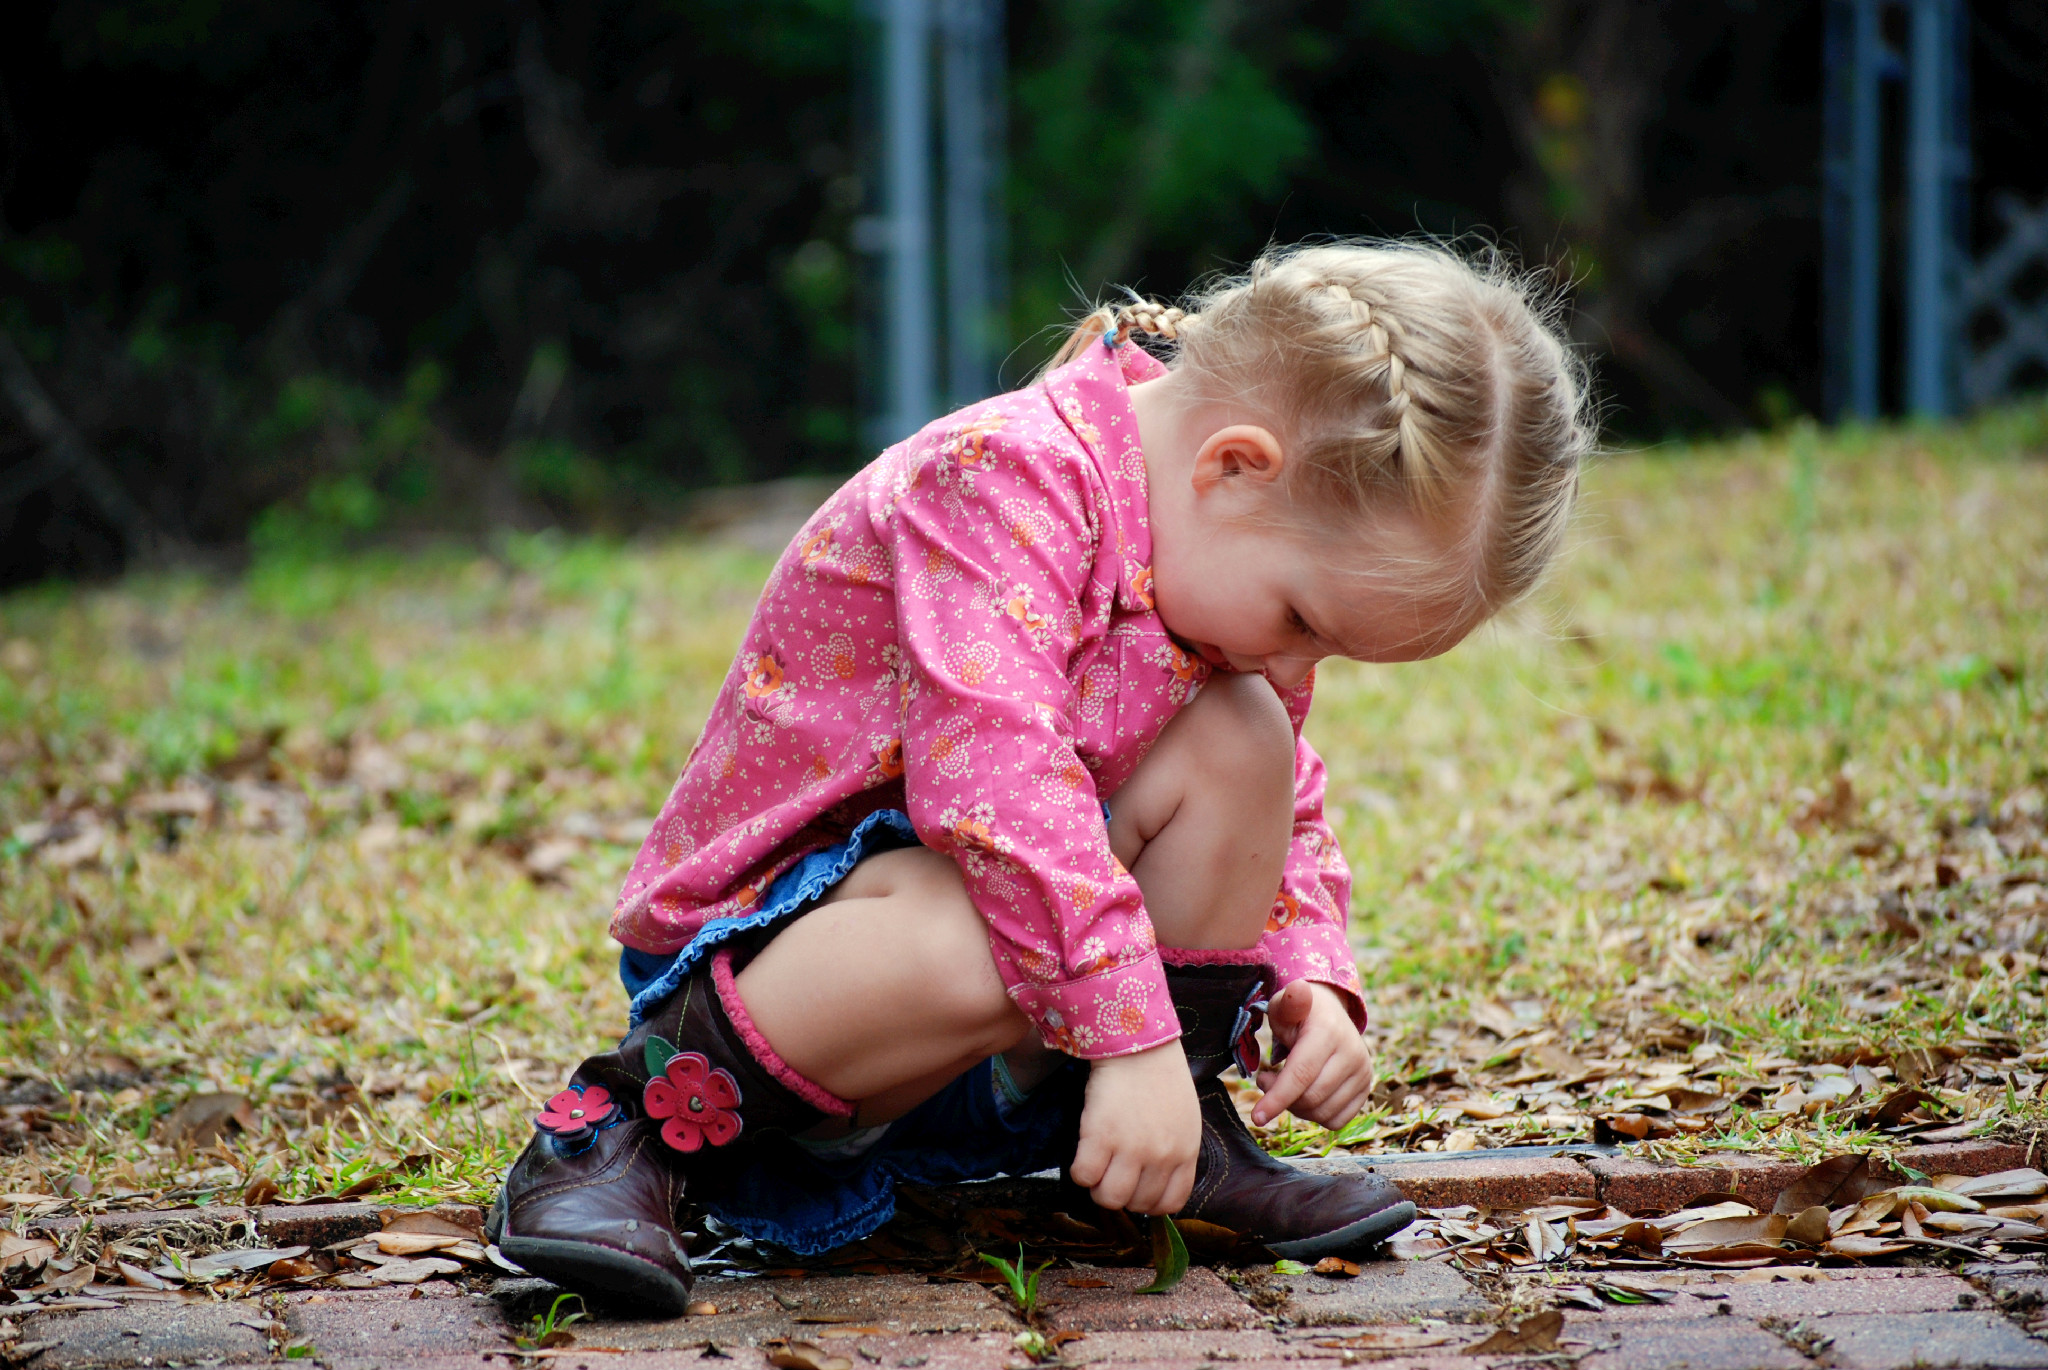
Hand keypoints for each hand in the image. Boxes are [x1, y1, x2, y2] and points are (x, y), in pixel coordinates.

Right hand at [1069, 1041, 1199, 1213]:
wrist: (1137, 1043)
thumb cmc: (1161, 1078)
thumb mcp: (1185, 1120)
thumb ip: (1175, 1152)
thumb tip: (1153, 1180)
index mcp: (1185, 1153)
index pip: (1169, 1204)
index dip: (1148, 1203)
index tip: (1136, 1188)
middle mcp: (1161, 1156)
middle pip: (1136, 1204)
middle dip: (1120, 1193)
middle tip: (1112, 1172)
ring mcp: (1131, 1148)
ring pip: (1109, 1198)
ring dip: (1098, 1187)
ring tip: (1097, 1166)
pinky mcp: (1101, 1135)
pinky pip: (1084, 1176)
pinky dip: (1079, 1171)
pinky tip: (1084, 1153)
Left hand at [1252, 981, 1373, 1129]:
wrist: (1330, 1014)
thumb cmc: (1300, 1014)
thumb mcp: (1286, 1004)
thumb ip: (1288, 1003)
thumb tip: (1298, 990)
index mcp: (1330, 1033)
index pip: (1301, 1074)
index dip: (1277, 1098)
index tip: (1257, 1117)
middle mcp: (1353, 1054)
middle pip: (1311, 1098)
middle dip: (1281, 1098)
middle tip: (1266, 1078)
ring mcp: (1363, 1073)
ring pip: (1323, 1113)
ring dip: (1297, 1107)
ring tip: (1285, 1084)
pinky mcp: (1366, 1089)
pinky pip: (1336, 1120)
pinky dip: (1316, 1115)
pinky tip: (1306, 1093)